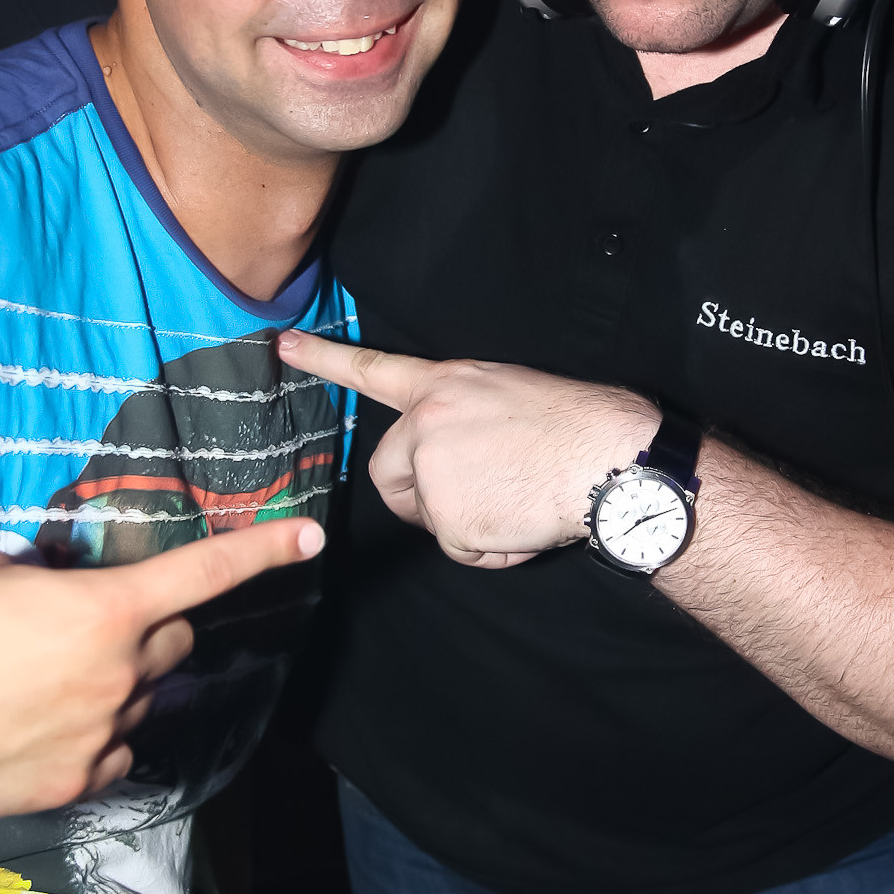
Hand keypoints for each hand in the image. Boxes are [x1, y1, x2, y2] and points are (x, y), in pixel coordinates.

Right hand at [0, 519, 323, 817]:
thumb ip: (34, 566)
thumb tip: (50, 576)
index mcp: (105, 609)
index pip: (206, 572)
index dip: (263, 549)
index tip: (308, 538)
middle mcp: (119, 673)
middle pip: (175, 639)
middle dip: (148, 626)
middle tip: (90, 625)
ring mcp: (102, 735)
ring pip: (143, 698)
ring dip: (116, 683)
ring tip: (41, 681)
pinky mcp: (75, 784)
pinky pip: (115, 751)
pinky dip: (96, 736)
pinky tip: (42, 726)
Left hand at [278, 332, 654, 567]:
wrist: (608, 458)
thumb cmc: (574, 424)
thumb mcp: (507, 391)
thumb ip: (464, 413)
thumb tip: (458, 452)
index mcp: (446, 385)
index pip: (373, 369)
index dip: (325, 359)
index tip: (285, 345)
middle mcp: (428, 423)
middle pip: (387, 473)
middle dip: (417, 494)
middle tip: (469, 496)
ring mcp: (435, 472)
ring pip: (428, 515)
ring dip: (463, 522)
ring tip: (515, 500)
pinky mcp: (450, 519)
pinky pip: (458, 548)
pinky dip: (489, 547)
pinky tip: (522, 521)